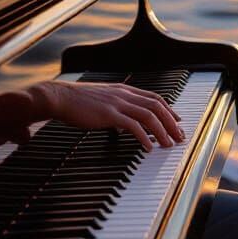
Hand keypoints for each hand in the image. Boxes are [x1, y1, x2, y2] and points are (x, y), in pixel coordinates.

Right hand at [0, 79, 185, 165]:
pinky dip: (144, 138)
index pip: (153, 97)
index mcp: (123, 90)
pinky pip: (133, 126)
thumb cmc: (75, 102)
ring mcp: (117, 103)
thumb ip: (113, 106)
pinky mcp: (109, 115)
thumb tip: (121, 119)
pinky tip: (148, 148)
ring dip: (162, 131)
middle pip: (156, 106)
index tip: (176, 120)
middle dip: (171, 122)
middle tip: (179, 136)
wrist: (58, 97)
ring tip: (169, 145)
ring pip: (149, 116)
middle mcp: (124, 94)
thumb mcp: (99, 100)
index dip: (168, 109)